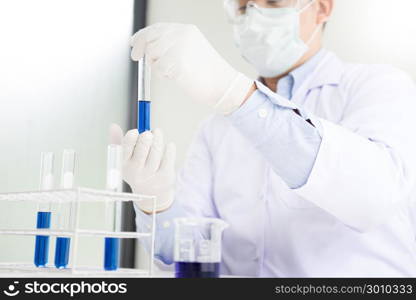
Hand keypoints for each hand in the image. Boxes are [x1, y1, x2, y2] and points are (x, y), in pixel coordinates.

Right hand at [122, 128, 175, 213]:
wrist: (151, 194)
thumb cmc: (137, 171)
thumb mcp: (125, 160)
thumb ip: (118, 142)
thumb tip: (113, 126)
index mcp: (125, 166)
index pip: (125, 150)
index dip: (131, 139)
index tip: (135, 131)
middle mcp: (137, 172)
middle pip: (142, 151)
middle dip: (146, 138)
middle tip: (149, 133)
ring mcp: (152, 175)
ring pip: (157, 152)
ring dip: (158, 139)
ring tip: (158, 133)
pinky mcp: (165, 176)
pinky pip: (169, 157)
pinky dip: (169, 148)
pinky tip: (168, 145)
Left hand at [130, 23, 254, 113]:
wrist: (224, 86)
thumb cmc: (209, 74)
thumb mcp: (190, 51)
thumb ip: (170, 46)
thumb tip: (146, 49)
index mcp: (186, 30)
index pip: (157, 28)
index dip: (142, 35)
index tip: (133, 42)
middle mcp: (181, 35)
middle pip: (149, 38)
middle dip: (140, 48)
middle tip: (136, 57)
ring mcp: (178, 47)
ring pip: (151, 54)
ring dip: (156, 66)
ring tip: (174, 72)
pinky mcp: (176, 62)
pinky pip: (158, 69)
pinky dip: (163, 75)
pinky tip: (177, 77)